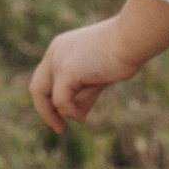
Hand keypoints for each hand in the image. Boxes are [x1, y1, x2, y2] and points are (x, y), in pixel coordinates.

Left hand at [29, 17, 137, 133]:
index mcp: (61, 48)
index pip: (45, 79)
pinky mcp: (66, 71)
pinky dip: (70, 112)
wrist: (132, 39)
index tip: (62, 116)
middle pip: (37, 88)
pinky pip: (61, 101)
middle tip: (59, 129)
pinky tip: (82, 117)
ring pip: (49, 97)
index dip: (50, 100)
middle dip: (46, 111)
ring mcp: (58, 61)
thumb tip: (77, 114)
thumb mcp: (98, 76)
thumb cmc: (123, 54)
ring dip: (66, 112)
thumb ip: (84, 92)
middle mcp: (54, 53)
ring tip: (82, 117)